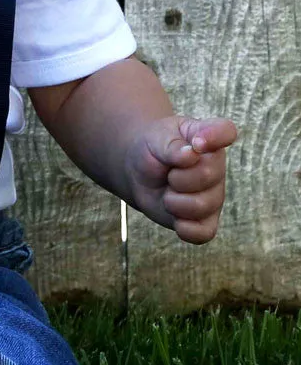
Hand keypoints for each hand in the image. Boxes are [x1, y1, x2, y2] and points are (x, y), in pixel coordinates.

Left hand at [125, 115, 237, 242]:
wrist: (139, 171)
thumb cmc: (153, 149)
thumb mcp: (155, 138)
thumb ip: (171, 144)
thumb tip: (191, 154)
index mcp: (208, 139)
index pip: (226, 131)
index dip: (214, 136)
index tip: (196, 142)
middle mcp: (217, 168)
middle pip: (207, 175)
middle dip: (176, 176)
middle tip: (168, 172)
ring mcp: (214, 196)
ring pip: (201, 206)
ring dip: (173, 201)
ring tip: (168, 191)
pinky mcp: (206, 221)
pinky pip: (203, 233)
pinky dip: (184, 228)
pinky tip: (174, 216)